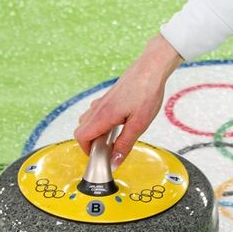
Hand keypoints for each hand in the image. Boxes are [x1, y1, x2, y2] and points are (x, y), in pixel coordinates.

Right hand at [74, 34, 184, 165]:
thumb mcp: (139, 124)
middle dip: (91, 143)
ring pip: (89, 121)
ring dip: (97, 132)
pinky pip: (97, 113)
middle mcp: (98, 108)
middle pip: (82, 130)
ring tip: (116, 137)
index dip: (87, 151)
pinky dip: (102, 123)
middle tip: (109, 149)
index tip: (100, 157)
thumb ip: (125, 144)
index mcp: (103, 116)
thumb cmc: (147, 92)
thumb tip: (114, 162)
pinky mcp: (109, 97)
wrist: (151, 69)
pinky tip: (119, 123)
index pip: (81, 137)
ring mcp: (102, 101)